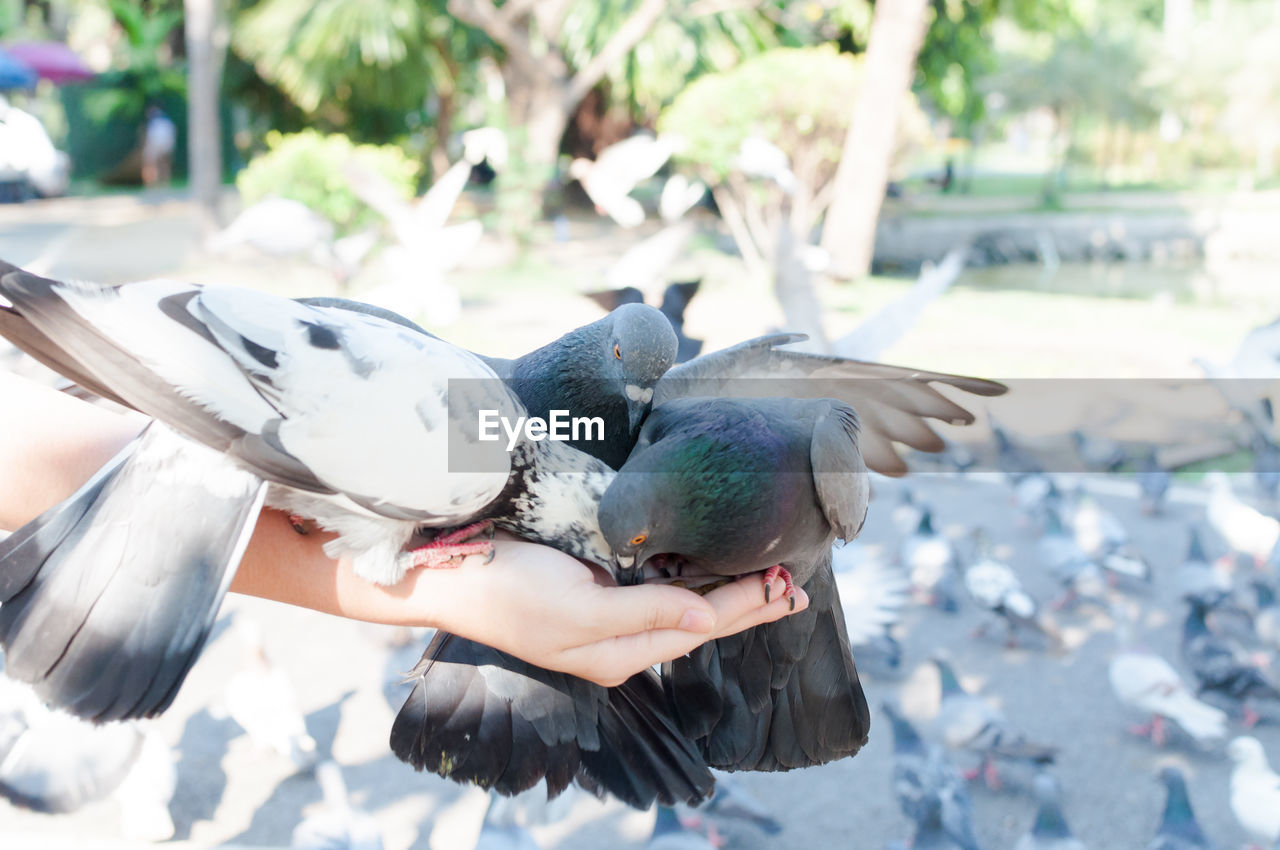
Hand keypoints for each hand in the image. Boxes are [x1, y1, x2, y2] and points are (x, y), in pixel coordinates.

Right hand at [416, 534, 809, 686]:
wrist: (455, 577)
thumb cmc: (511, 594)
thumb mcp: (579, 611)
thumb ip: (645, 615)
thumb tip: (707, 624)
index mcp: (620, 654)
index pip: (699, 629)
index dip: (745, 606)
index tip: (785, 586)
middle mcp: (621, 642)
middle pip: (700, 624)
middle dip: (750, 607)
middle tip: (797, 589)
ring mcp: (608, 619)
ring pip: (683, 608)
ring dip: (726, 594)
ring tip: (770, 583)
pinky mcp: (596, 593)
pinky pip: (659, 591)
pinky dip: (692, 581)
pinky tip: (710, 574)